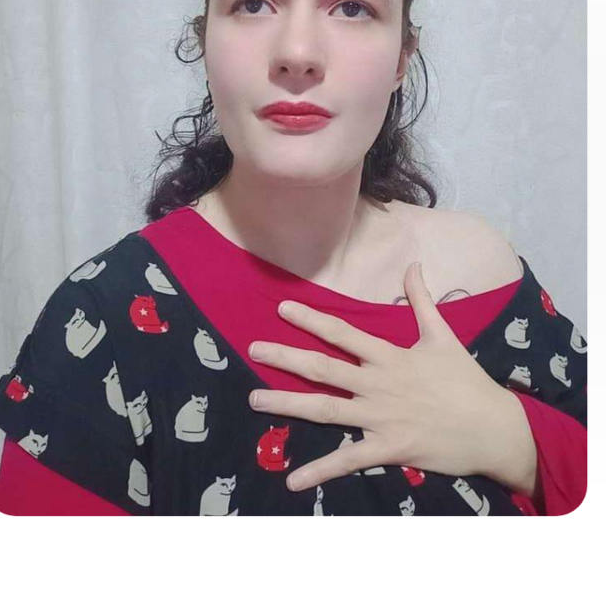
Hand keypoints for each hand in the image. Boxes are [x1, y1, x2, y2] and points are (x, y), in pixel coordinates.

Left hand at [248, 262, 527, 491]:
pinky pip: (347, 460)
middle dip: (285, 358)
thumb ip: (422, 300)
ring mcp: (379, 417)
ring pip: (325, 410)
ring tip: (255, 400)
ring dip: (288, 405)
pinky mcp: (387, 448)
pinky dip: (319, 471)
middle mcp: (377, 384)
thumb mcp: (443, 335)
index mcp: (389, 356)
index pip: (342, 334)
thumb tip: (414, 265)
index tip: (282, 309)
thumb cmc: (466, 381)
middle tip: (253, 349)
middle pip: (323, 369)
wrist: (493, 427)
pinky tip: (292, 480)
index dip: (311, 320)